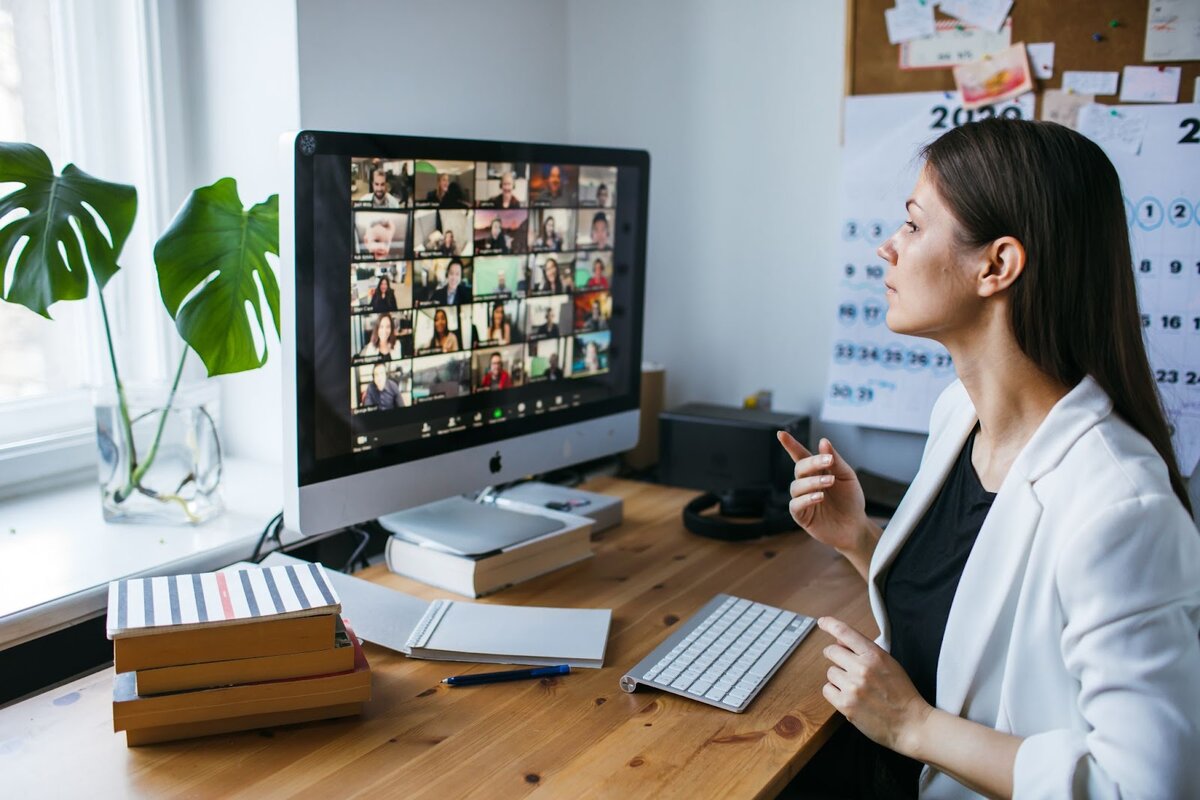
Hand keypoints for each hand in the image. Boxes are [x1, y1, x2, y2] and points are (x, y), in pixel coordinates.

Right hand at [777, 432, 868, 553]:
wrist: (855, 525)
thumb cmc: (850, 500)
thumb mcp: (847, 476)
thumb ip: (834, 460)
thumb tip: (823, 441)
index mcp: (816, 471)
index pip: (800, 455)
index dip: (790, 445)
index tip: (781, 434)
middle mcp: (807, 483)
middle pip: (799, 468)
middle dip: (812, 463)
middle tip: (828, 462)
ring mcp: (802, 499)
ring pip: (796, 486)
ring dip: (812, 482)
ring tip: (829, 483)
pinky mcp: (802, 515)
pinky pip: (795, 505)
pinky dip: (806, 499)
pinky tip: (819, 497)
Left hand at [818, 616, 931, 756]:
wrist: (911, 724)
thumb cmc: (902, 694)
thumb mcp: (889, 664)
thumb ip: (865, 652)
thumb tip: (839, 641)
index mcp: (875, 655)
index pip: (846, 632)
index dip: (831, 624)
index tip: (822, 622)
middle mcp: (862, 668)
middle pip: (831, 651)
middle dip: (835, 657)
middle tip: (845, 666)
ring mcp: (852, 687)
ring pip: (830, 672)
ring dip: (838, 678)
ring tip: (855, 688)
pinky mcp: (845, 705)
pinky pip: (827, 690)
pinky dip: (835, 693)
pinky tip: (849, 698)